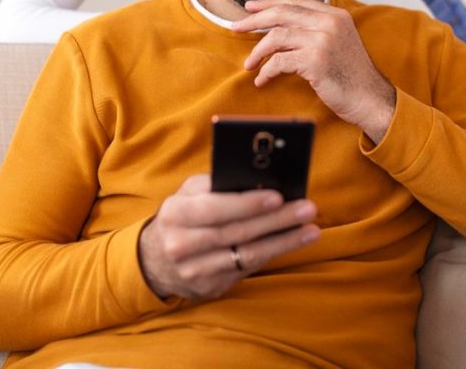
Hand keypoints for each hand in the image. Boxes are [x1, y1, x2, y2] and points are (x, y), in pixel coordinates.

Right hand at [138, 174, 319, 299]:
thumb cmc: (182, 216)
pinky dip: (272, 255)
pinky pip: (247, 269)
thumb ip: (216, 185)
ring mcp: (195, 270)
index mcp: (175, 213)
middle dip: (276, 221)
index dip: (248, 204)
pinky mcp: (209, 287)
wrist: (155, 260)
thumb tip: (259, 179)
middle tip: (307, 210)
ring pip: (247, 255)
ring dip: (283, 242)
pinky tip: (291, 243)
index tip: (279, 196)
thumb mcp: (188, 194)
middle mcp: (182, 245)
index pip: (215, 208)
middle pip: (237, 232)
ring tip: (310, 230)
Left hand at [231, 0, 396, 142]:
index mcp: (335, 14)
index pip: (295, 0)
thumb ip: (316, 29)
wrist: (370, 99)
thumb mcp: (338, 42)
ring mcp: (323, 40)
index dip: (269, 3)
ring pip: (276, 36)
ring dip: (258, 51)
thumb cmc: (351, 76)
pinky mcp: (316, 61)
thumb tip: (279, 28)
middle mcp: (330, 22)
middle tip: (236, 27)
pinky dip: (267, 71)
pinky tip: (262, 80)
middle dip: (254, 20)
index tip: (250, 8)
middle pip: (281, 13)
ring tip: (249, 64)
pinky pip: (280, 61)